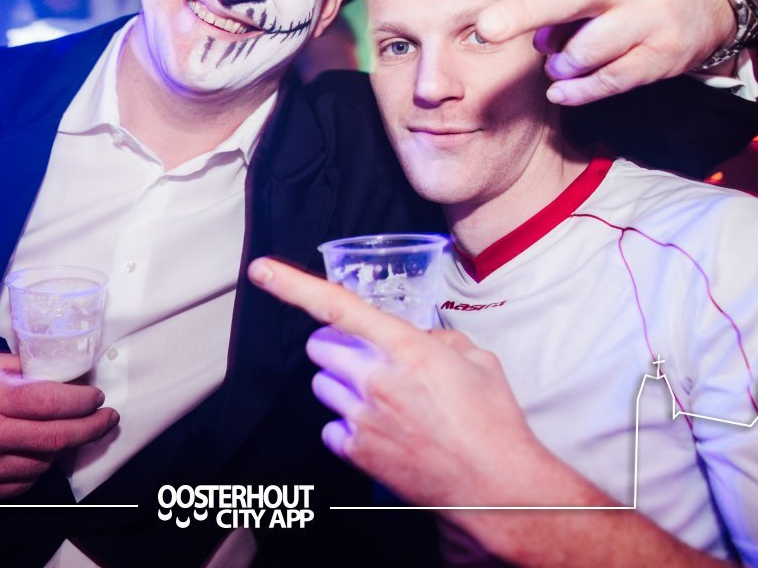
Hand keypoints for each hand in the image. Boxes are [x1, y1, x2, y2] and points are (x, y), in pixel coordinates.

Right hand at [0, 352, 118, 499]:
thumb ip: (25, 371)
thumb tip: (69, 375)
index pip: (52, 402)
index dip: (83, 402)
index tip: (98, 398)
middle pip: (57, 438)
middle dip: (91, 428)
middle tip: (108, 418)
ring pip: (44, 463)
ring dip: (58, 447)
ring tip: (56, 429)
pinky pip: (25, 483)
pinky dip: (35, 466)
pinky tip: (30, 449)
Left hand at [250, 259, 731, 567]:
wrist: (494, 486)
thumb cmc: (492, 422)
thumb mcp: (478, 360)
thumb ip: (440, 339)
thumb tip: (420, 339)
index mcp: (405, 348)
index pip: (338, 306)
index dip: (293, 285)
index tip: (262, 270)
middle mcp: (375, 379)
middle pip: (320, 347)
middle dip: (339, 346)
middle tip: (369, 357)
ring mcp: (362, 418)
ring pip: (321, 385)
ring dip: (342, 384)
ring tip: (382, 398)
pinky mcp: (357, 451)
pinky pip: (331, 426)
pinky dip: (348, 424)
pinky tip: (382, 429)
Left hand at [440, 0, 737, 104]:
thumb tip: (531, 40)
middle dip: (524, 13)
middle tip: (486, 29)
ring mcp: (645, 15)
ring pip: (582, 52)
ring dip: (561, 65)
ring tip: (564, 60)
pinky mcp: (662, 53)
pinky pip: (605, 83)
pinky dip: (577, 91)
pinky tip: (564, 89)